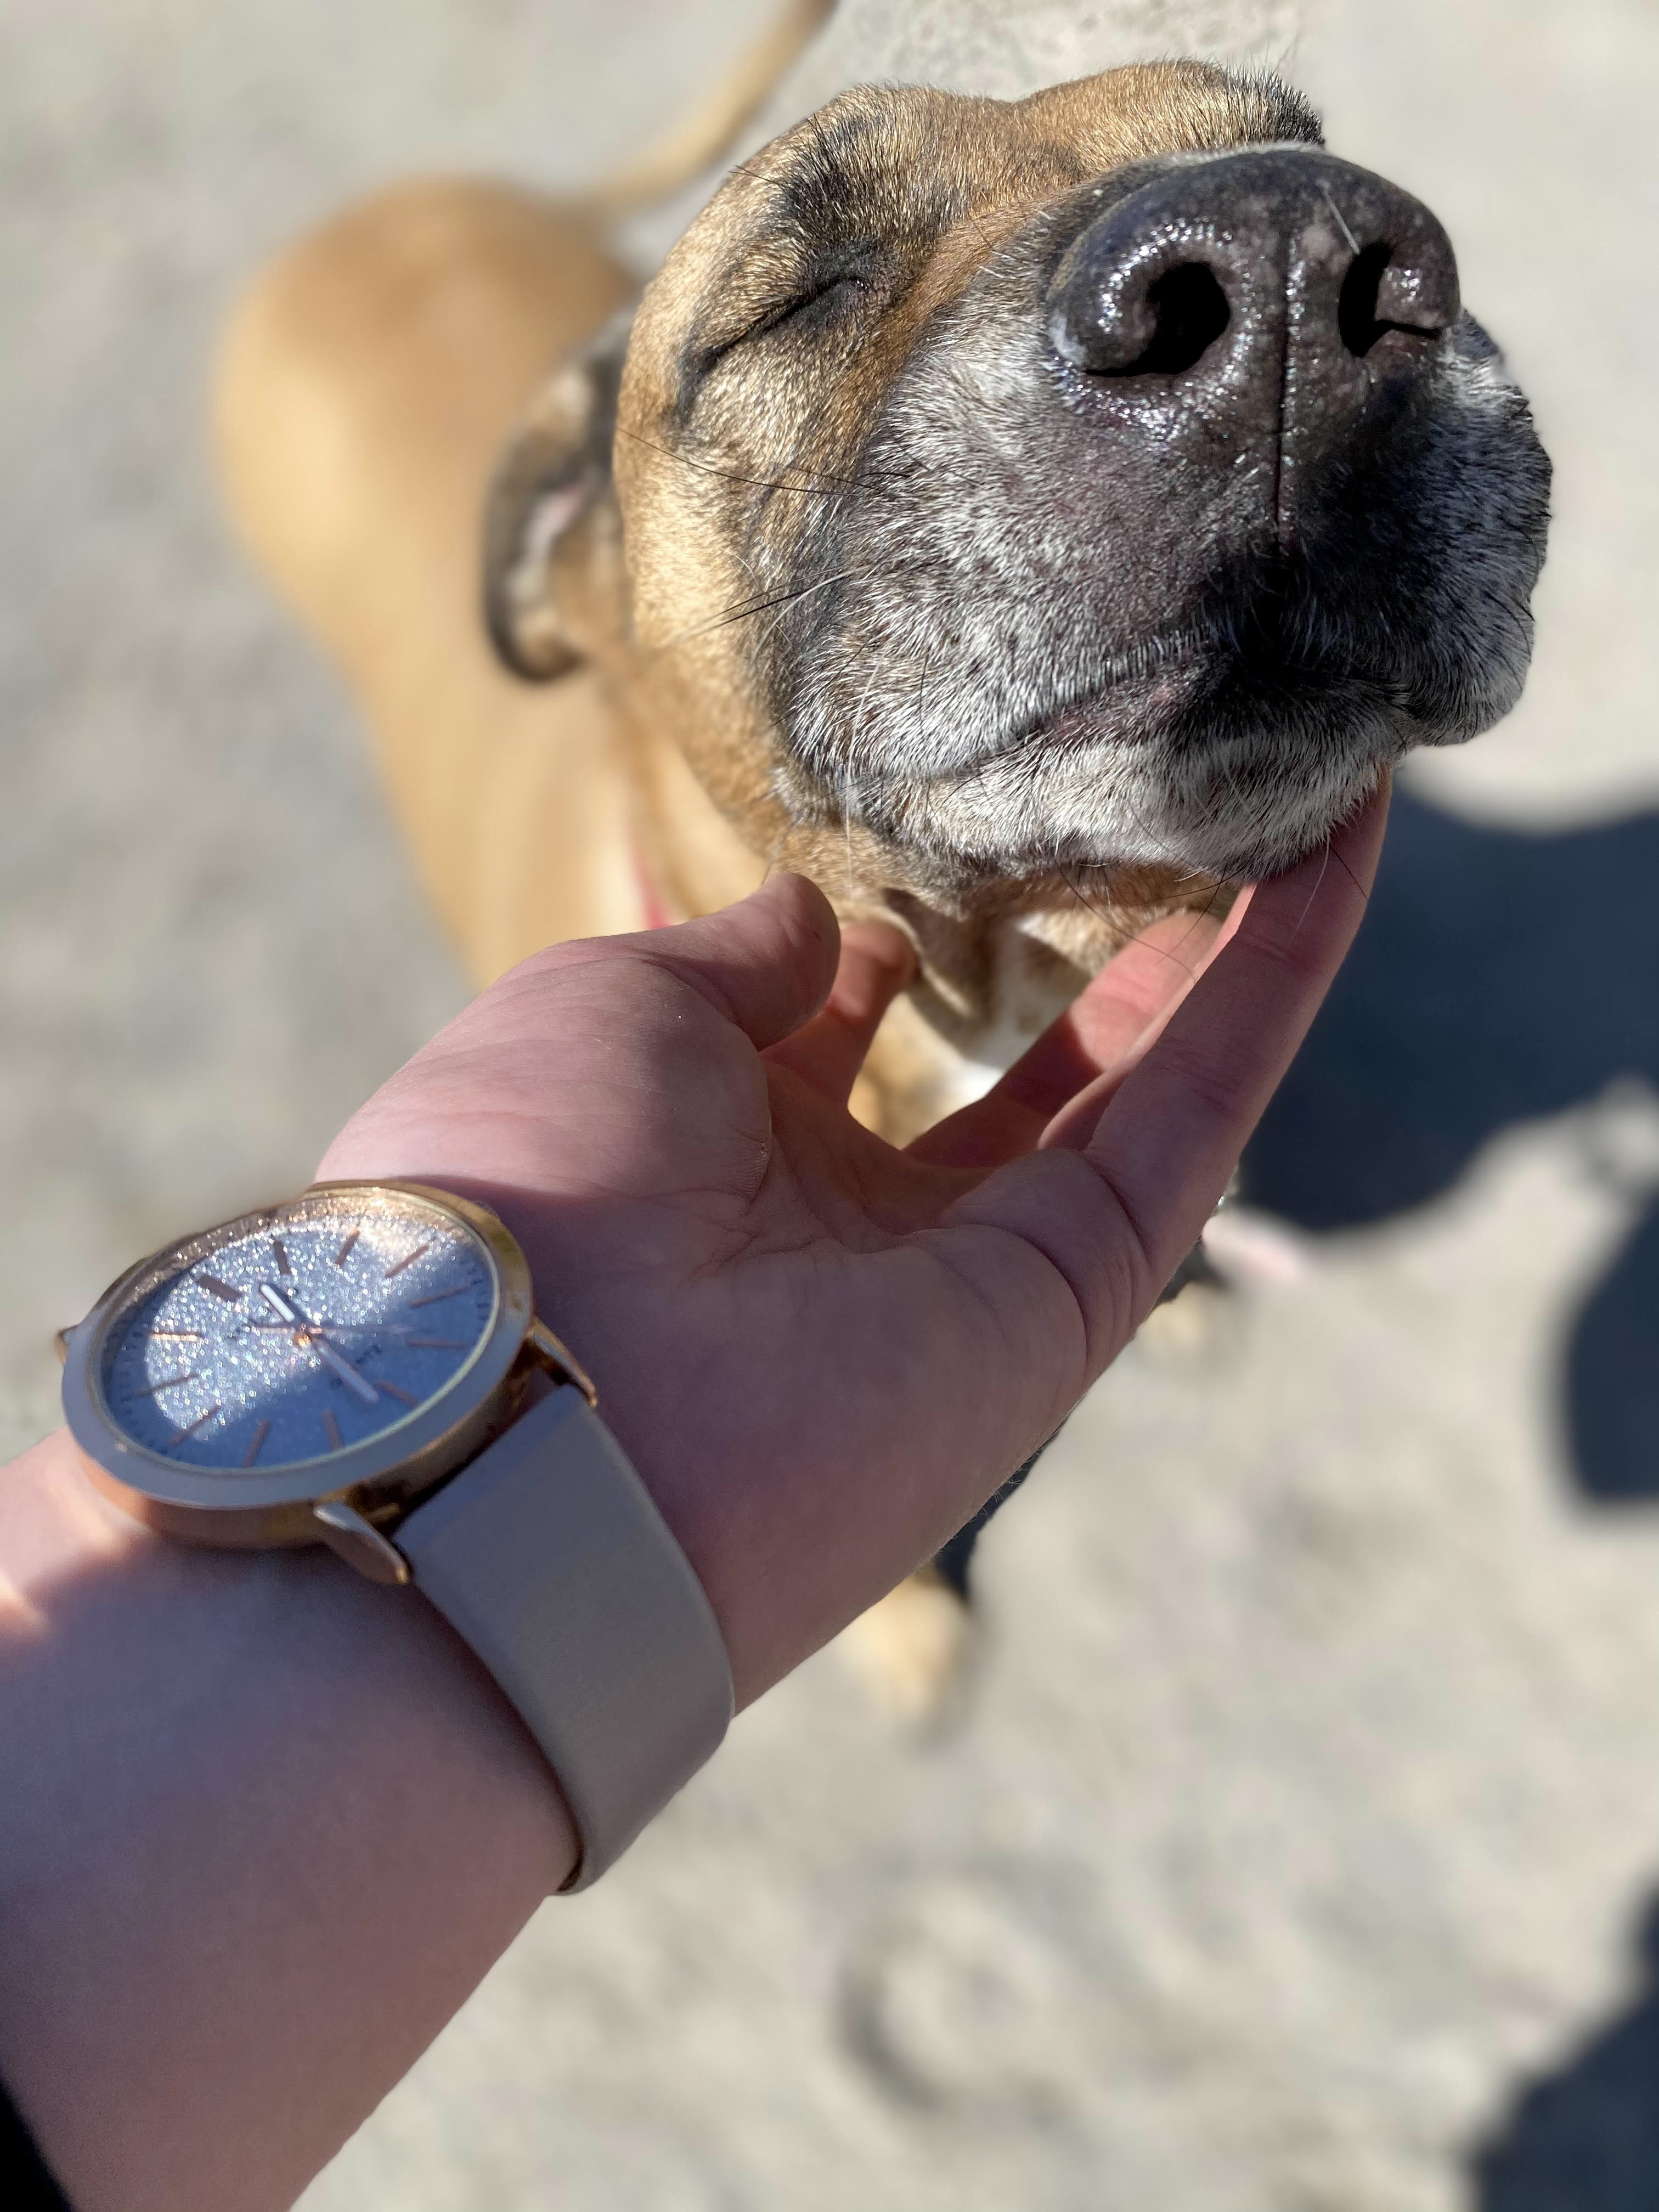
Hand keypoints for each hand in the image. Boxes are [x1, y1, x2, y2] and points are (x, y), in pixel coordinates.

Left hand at [321, 787, 1386, 1705]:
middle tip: (1201, 806)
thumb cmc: (523, 1183)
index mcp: (728, 1145)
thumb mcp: (611, 1010)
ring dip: (1239, 947)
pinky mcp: (1067, 1296)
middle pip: (1030, 1064)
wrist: (515, 1416)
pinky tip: (1330, 863)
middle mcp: (859, 1217)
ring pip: (1146, 1085)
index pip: (861, 1017)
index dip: (924, 917)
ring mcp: (975, 1264)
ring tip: (1317, 802)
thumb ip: (744, 958)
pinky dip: (1269, 994)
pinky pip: (1192, 1123)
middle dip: (1114, 939)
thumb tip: (833, 912)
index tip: (983, 817)